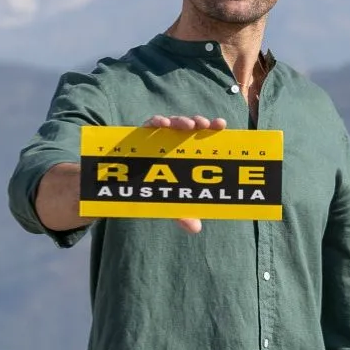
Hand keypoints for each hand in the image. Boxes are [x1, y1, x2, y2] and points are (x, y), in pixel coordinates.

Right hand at [143, 114, 226, 232]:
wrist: (129, 184)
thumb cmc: (158, 189)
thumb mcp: (172, 202)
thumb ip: (184, 213)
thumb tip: (196, 229)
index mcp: (189, 151)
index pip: (204, 136)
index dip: (213, 127)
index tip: (221, 125)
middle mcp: (177, 140)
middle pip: (191, 126)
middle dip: (200, 122)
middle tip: (204, 125)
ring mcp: (161, 135)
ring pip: (174, 122)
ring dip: (182, 120)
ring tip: (188, 125)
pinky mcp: (144, 133)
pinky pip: (151, 124)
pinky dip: (157, 121)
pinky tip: (163, 124)